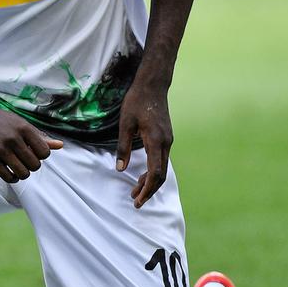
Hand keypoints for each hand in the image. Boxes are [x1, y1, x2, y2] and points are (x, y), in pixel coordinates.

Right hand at [0, 107, 62, 183]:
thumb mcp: (20, 123)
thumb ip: (39, 136)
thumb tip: (60, 145)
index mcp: (23, 128)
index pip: (44, 152)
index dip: (41, 156)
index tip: (34, 152)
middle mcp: (13, 138)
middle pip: (35, 165)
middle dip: (32, 165)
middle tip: (24, 159)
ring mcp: (1, 150)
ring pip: (23, 173)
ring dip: (23, 173)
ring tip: (18, 166)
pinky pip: (8, 177)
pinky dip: (12, 178)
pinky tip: (10, 171)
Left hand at [114, 82, 172, 207]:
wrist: (153, 85)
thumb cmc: (137, 101)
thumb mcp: (125, 124)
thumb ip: (123, 148)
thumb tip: (120, 169)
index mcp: (156, 141)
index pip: (155, 173)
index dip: (147, 189)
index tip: (138, 200)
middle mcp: (166, 143)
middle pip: (161, 174)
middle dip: (148, 190)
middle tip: (136, 201)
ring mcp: (168, 140)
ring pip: (162, 168)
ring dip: (150, 181)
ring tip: (135, 191)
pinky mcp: (166, 137)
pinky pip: (161, 160)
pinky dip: (153, 171)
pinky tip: (142, 175)